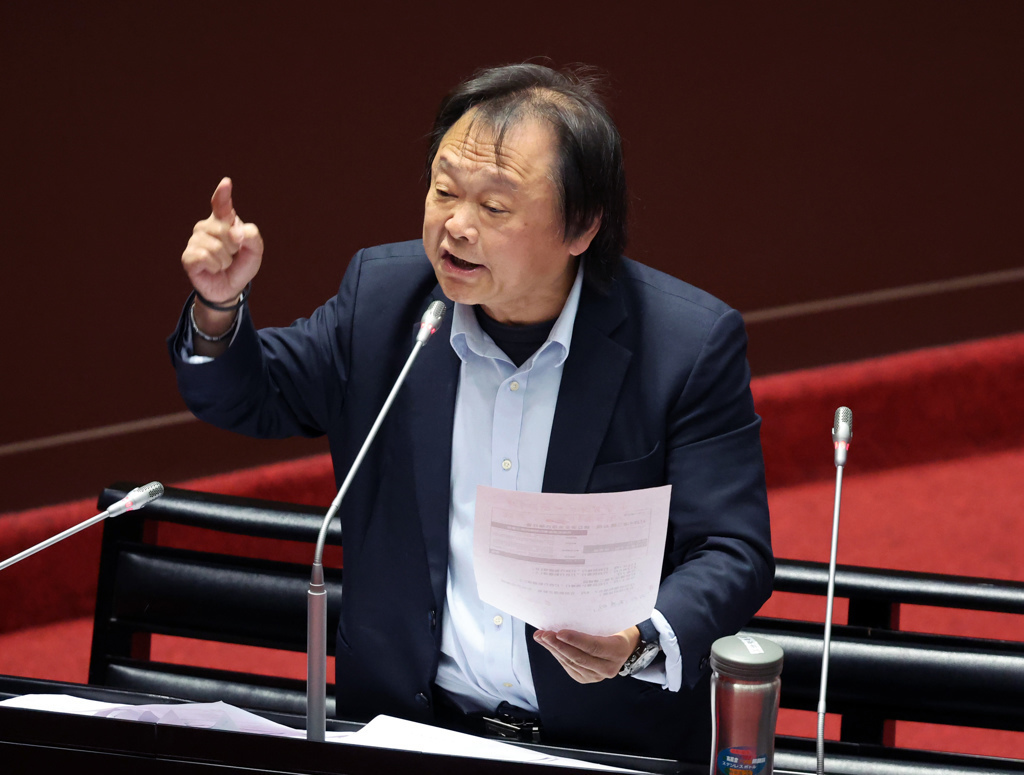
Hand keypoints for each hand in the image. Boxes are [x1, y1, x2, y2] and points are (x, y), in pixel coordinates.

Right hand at [181, 177, 263, 307]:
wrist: (229, 287)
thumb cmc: (240, 265)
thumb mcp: (255, 251)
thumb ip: (253, 237)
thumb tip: (237, 232)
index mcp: (223, 220)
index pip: (221, 204)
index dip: (223, 194)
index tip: (226, 183)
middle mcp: (206, 226)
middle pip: (226, 230)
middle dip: (235, 247)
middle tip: (232, 255)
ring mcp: (195, 240)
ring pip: (216, 246)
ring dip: (225, 260)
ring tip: (222, 263)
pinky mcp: (188, 256)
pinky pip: (205, 257)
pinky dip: (215, 266)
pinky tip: (213, 268)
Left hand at [533, 626, 638, 683]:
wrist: (625, 646)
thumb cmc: (616, 627)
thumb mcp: (613, 620)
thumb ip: (596, 618)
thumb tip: (569, 607)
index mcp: (618, 650)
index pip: (594, 646)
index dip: (575, 640)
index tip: (559, 632)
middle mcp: (609, 668)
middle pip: (579, 657)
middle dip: (558, 645)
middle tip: (543, 634)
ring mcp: (597, 676)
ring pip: (571, 663)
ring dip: (553, 650)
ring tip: (540, 637)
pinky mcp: (586, 678)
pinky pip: (569, 667)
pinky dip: (557, 655)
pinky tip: (548, 645)